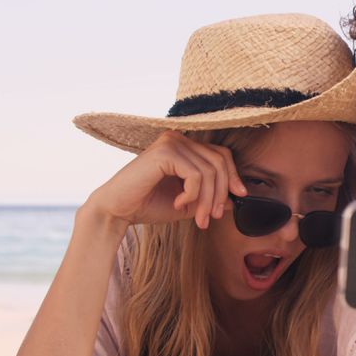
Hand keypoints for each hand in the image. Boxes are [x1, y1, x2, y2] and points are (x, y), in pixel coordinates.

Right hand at [86, 130, 246, 229]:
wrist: (118, 210)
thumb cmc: (149, 204)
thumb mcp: (189, 201)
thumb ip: (210, 196)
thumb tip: (236, 196)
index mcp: (184, 146)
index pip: (221, 155)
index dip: (233, 176)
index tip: (238, 197)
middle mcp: (178, 138)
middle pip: (219, 162)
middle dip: (220, 193)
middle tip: (212, 217)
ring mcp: (171, 142)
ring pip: (209, 171)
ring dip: (207, 199)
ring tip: (198, 217)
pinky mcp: (164, 151)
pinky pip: (195, 174)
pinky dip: (192, 194)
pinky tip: (178, 203)